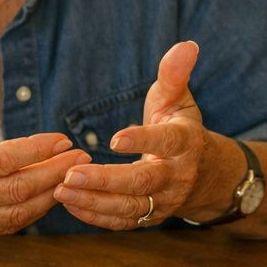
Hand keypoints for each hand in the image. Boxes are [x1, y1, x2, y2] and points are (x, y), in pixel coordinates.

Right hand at [0, 56, 88, 235]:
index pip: (2, 159)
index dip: (37, 151)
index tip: (63, 140)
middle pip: (18, 189)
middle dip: (56, 174)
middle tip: (83, 158)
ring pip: (15, 214)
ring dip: (49, 197)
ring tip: (73, 178)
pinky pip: (2, 227)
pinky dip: (29, 215)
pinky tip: (45, 199)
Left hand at [53, 41, 209, 228]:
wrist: (206, 175)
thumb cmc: (181, 129)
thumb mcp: (179, 100)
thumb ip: (174, 75)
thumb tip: (187, 44)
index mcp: (186, 143)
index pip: (166, 142)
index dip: (142, 141)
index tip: (115, 138)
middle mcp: (178, 176)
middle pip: (143, 182)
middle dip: (107, 180)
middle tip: (71, 174)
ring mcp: (165, 200)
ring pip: (130, 207)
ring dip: (94, 201)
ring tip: (61, 190)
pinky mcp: (151, 217)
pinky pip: (122, 222)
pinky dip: (95, 216)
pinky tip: (68, 202)